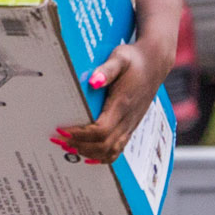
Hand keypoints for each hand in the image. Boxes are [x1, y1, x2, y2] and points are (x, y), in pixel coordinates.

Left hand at [54, 37, 168, 163]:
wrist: (154, 64)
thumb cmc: (134, 60)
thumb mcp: (120, 58)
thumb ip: (107, 69)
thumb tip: (93, 81)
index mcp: (123, 103)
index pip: (101, 130)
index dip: (80, 134)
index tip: (62, 129)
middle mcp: (128, 118)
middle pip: (104, 145)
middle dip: (79, 145)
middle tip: (59, 140)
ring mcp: (130, 125)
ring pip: (111, 151)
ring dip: (88, 152)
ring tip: (69, 146)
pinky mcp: (131, 126)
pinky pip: (118, 149)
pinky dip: (102, 156)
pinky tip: (88, 154)